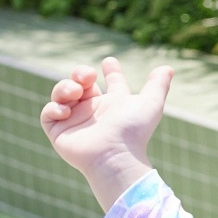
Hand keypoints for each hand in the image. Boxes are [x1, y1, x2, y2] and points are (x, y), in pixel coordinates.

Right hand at [40, 56, 172, 209]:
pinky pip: (48, 113)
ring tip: (76, 93)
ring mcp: (76, 120)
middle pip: (81, 83)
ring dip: (65, 87)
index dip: (112, 71)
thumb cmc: (133, 131)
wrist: (114, 155)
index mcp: (115, 103)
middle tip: (87, 77)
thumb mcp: (150, 103)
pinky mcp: (59, 131)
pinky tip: (66, 110)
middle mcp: (95, 111)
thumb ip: (158, 84)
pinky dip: (54, 107)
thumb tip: (168, 68)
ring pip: (61, 93)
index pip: (112, 83)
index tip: (109, 62)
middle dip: (80, 72)